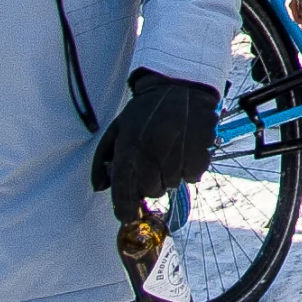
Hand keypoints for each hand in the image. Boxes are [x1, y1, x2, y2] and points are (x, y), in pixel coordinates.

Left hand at [89, 71, 219, 205]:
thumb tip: (100, 187)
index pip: (123, 186)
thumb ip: (103, 159)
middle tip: (153, 168)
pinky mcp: (200, 147)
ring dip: (170, 176)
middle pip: (150, 190)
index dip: (124, 207)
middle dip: (150, 184)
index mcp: (129, 144)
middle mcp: (152, 149)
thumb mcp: (117, 128)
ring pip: (173, 184)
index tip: (127, 217)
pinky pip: (194, 175)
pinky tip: (185, 153)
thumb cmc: (145, 110)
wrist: (179, 84)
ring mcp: (178, 149)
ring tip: (170, 155)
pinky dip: (190, 170)